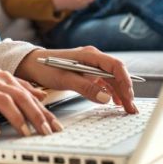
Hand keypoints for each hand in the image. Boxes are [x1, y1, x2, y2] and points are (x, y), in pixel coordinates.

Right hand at [0, 64, 61, 137]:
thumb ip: (20, 86)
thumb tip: (42, 96)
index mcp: (4, 77)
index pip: (28, 94)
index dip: (43, 110)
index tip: (54, 124)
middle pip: (19, 96)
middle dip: (34, 114)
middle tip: (45, 130)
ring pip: (2, 101)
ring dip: (15, 117)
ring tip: (25, 131)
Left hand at [15, 47, 137, 113]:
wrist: (32, 64)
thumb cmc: (46, 67)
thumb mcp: (65, 79)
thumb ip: (86, 88)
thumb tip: (106, 98)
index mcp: (90, 55)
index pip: (115, 66)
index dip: (125, 81)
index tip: (128, 96)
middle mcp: (93, 59)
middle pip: (116, 74)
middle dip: (125, 91)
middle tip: (130, 108)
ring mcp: (91, 66)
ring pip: (111, 79)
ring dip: (119, 93)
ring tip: (125, 108)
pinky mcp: (87, 73)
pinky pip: (104, 82)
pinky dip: (110, 92)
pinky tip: (114, 102)